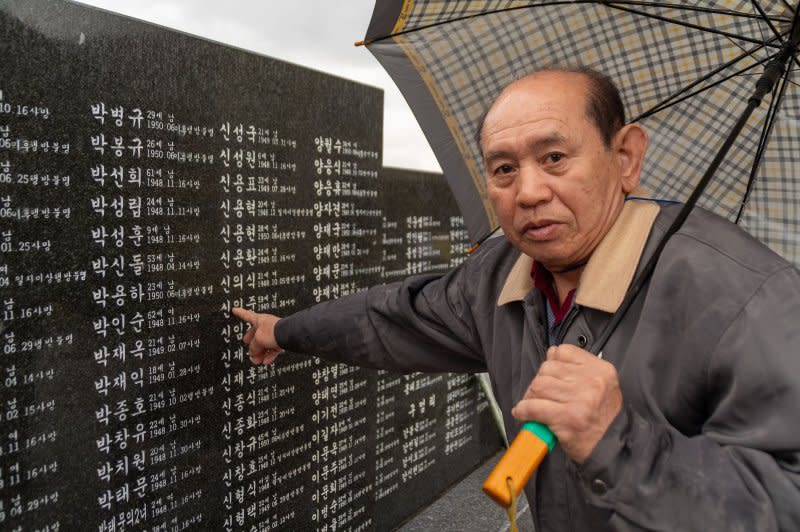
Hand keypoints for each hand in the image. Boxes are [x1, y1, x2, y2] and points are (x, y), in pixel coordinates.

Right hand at [231, 307, 282, 365]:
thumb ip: (253, 347)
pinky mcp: (281, 340)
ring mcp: (274, 333)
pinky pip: (273, 348)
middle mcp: (266, 325)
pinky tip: (265, 361)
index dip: (240, 313)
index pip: (246, 315)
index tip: (235, 310)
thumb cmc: (274, 331)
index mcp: (259, 320)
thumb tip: (252, 352)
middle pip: (256, 334)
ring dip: (260, 353)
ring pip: (265, 344)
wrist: (291, 335)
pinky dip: (268, 355)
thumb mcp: (257, 340)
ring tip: (256, 361)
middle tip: (249, 349)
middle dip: (252, 344)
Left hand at [512, 344, 621, 463]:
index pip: (564, 352)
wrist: (613, 450)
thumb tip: (550, 354)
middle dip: (539, 382)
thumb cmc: (603, 420)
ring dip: (530, 396)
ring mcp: (579, 400)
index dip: (553, 363)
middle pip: (548, 368)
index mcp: (601, 370)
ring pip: (538, 386)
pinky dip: (523, 410)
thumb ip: (576, 368)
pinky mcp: (566, 418)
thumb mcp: (601, 387)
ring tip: (534, 405)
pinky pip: (534, 407)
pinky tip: (523, 414)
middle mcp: (592, 382)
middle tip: (540, 396)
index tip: (552, 376)